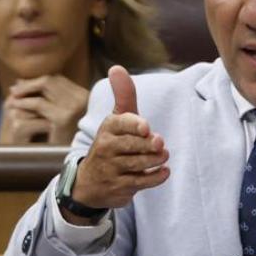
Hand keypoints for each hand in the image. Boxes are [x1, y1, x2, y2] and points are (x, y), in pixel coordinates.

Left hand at [1, 74, 89, 144]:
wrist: (74, 163)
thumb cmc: (64, 140)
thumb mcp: (57, 115)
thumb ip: (45, 98)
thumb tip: (19, 81)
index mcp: (87, 97)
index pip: (59, 80)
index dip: (39, 81)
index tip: (23, 85)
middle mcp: (84, 99)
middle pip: (52, 81)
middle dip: (30, 83)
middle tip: (14, 89)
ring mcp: (75, 107)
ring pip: (45, 87)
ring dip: (26, 90)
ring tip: (12, 96)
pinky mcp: (63, 118)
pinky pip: (39, 104)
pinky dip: (25, 102)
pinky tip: (15, 106)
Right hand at [65, 66, 168, 216]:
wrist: (91, 182)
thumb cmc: (112, 143)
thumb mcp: (116, 119)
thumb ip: (123, 95)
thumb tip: (116, 68)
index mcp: (108, 128)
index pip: (121, 124)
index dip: (135, 125)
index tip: (147, 128)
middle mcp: (106, 148)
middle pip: (131, 146)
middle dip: (148, 146)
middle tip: (160, 144)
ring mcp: (111, 169)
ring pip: (137, 165)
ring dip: (154, 160)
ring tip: (163, 156)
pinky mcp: (118, 187)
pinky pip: (139, 183)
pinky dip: (154, 178)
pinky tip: (164, 172)